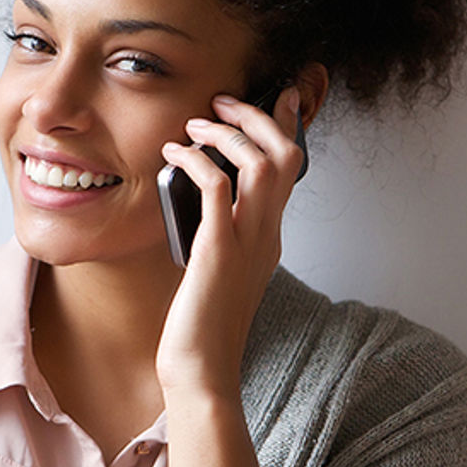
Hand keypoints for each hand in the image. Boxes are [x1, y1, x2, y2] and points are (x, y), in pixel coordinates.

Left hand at [155, 87, 304, 397]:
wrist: (201, 370)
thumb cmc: (201, 324)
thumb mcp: (218, 268)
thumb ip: (219, 233)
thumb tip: (198, 197)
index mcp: (268, 237)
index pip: (292, 169)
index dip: (288, 127)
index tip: (279, 97)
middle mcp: (267, 235)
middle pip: (286, 156)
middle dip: (260, 118)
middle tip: (226, 102)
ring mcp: (247, 243)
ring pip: (262, 165)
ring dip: (229, 133)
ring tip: (197, 124)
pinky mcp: (218, 251)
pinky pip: (217, 188)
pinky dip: (197, 161)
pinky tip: (175, 154)